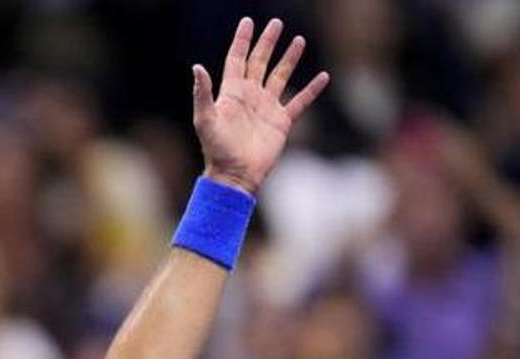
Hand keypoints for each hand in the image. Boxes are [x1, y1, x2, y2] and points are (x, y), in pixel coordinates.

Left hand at [193, 18, 328, 194]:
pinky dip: (312, 89)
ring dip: (289, 58)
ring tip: (299, 40)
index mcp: (232, 93)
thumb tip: (196, 67)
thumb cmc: (216, 150)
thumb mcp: (205, 120)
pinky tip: (323, 76)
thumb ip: (202, 94)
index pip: (237, 59)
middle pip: (260, 62)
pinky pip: (300, 102)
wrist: (235, 176)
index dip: (242, 40)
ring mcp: (267, 107)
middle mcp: (250, 96)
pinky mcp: (281, 122)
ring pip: (280, 76)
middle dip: (268, 42)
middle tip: (276, 23)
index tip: (248, 21)